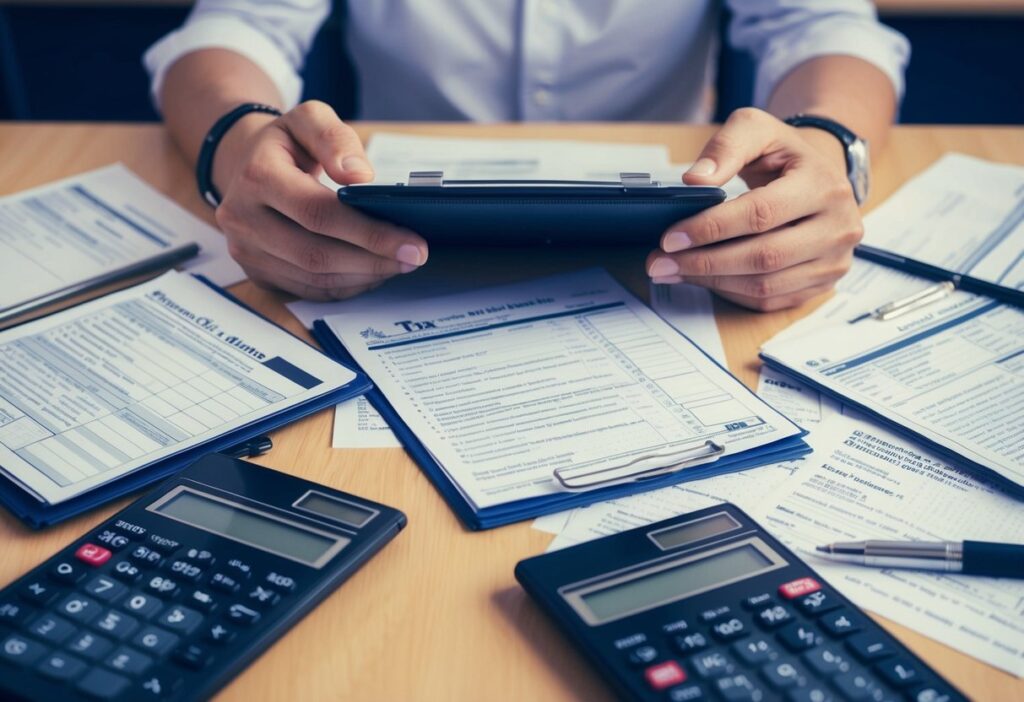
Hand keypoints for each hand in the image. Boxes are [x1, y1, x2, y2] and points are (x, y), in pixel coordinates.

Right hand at [212, 100, 427, 299]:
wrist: (246, 165)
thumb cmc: (287, 144)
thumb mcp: (309, 119)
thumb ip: (334, 139)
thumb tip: (360, 177)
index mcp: (257, 176)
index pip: (318, 213)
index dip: (369, 232)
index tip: (412, 240)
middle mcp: (243, 218)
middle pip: (316, 254)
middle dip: (373, 260)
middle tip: (414, 257)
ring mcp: (247, 251)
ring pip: (314, 278)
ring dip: (363, 276)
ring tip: (399, 264)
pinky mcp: (258, 272)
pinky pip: (308, 289)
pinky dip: (346, 285)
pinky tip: (373, 272)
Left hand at [646, 107, 863, 310]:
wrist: (818, 177)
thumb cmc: (784, 155)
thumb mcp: (757, 130)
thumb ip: (726, 147)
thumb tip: (695, 180)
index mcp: (824, 185)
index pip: (762, 213)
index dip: (712, 228)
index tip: (671, 237)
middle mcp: (837, 227)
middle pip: (763, 256)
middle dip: (704, 262)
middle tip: (660, 262)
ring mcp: (833, 262)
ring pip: (765, 285)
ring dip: (711, 282)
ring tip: (672, 270)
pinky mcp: (821, 285)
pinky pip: (769, 299)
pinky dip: (729, 292)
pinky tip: (701, 279)